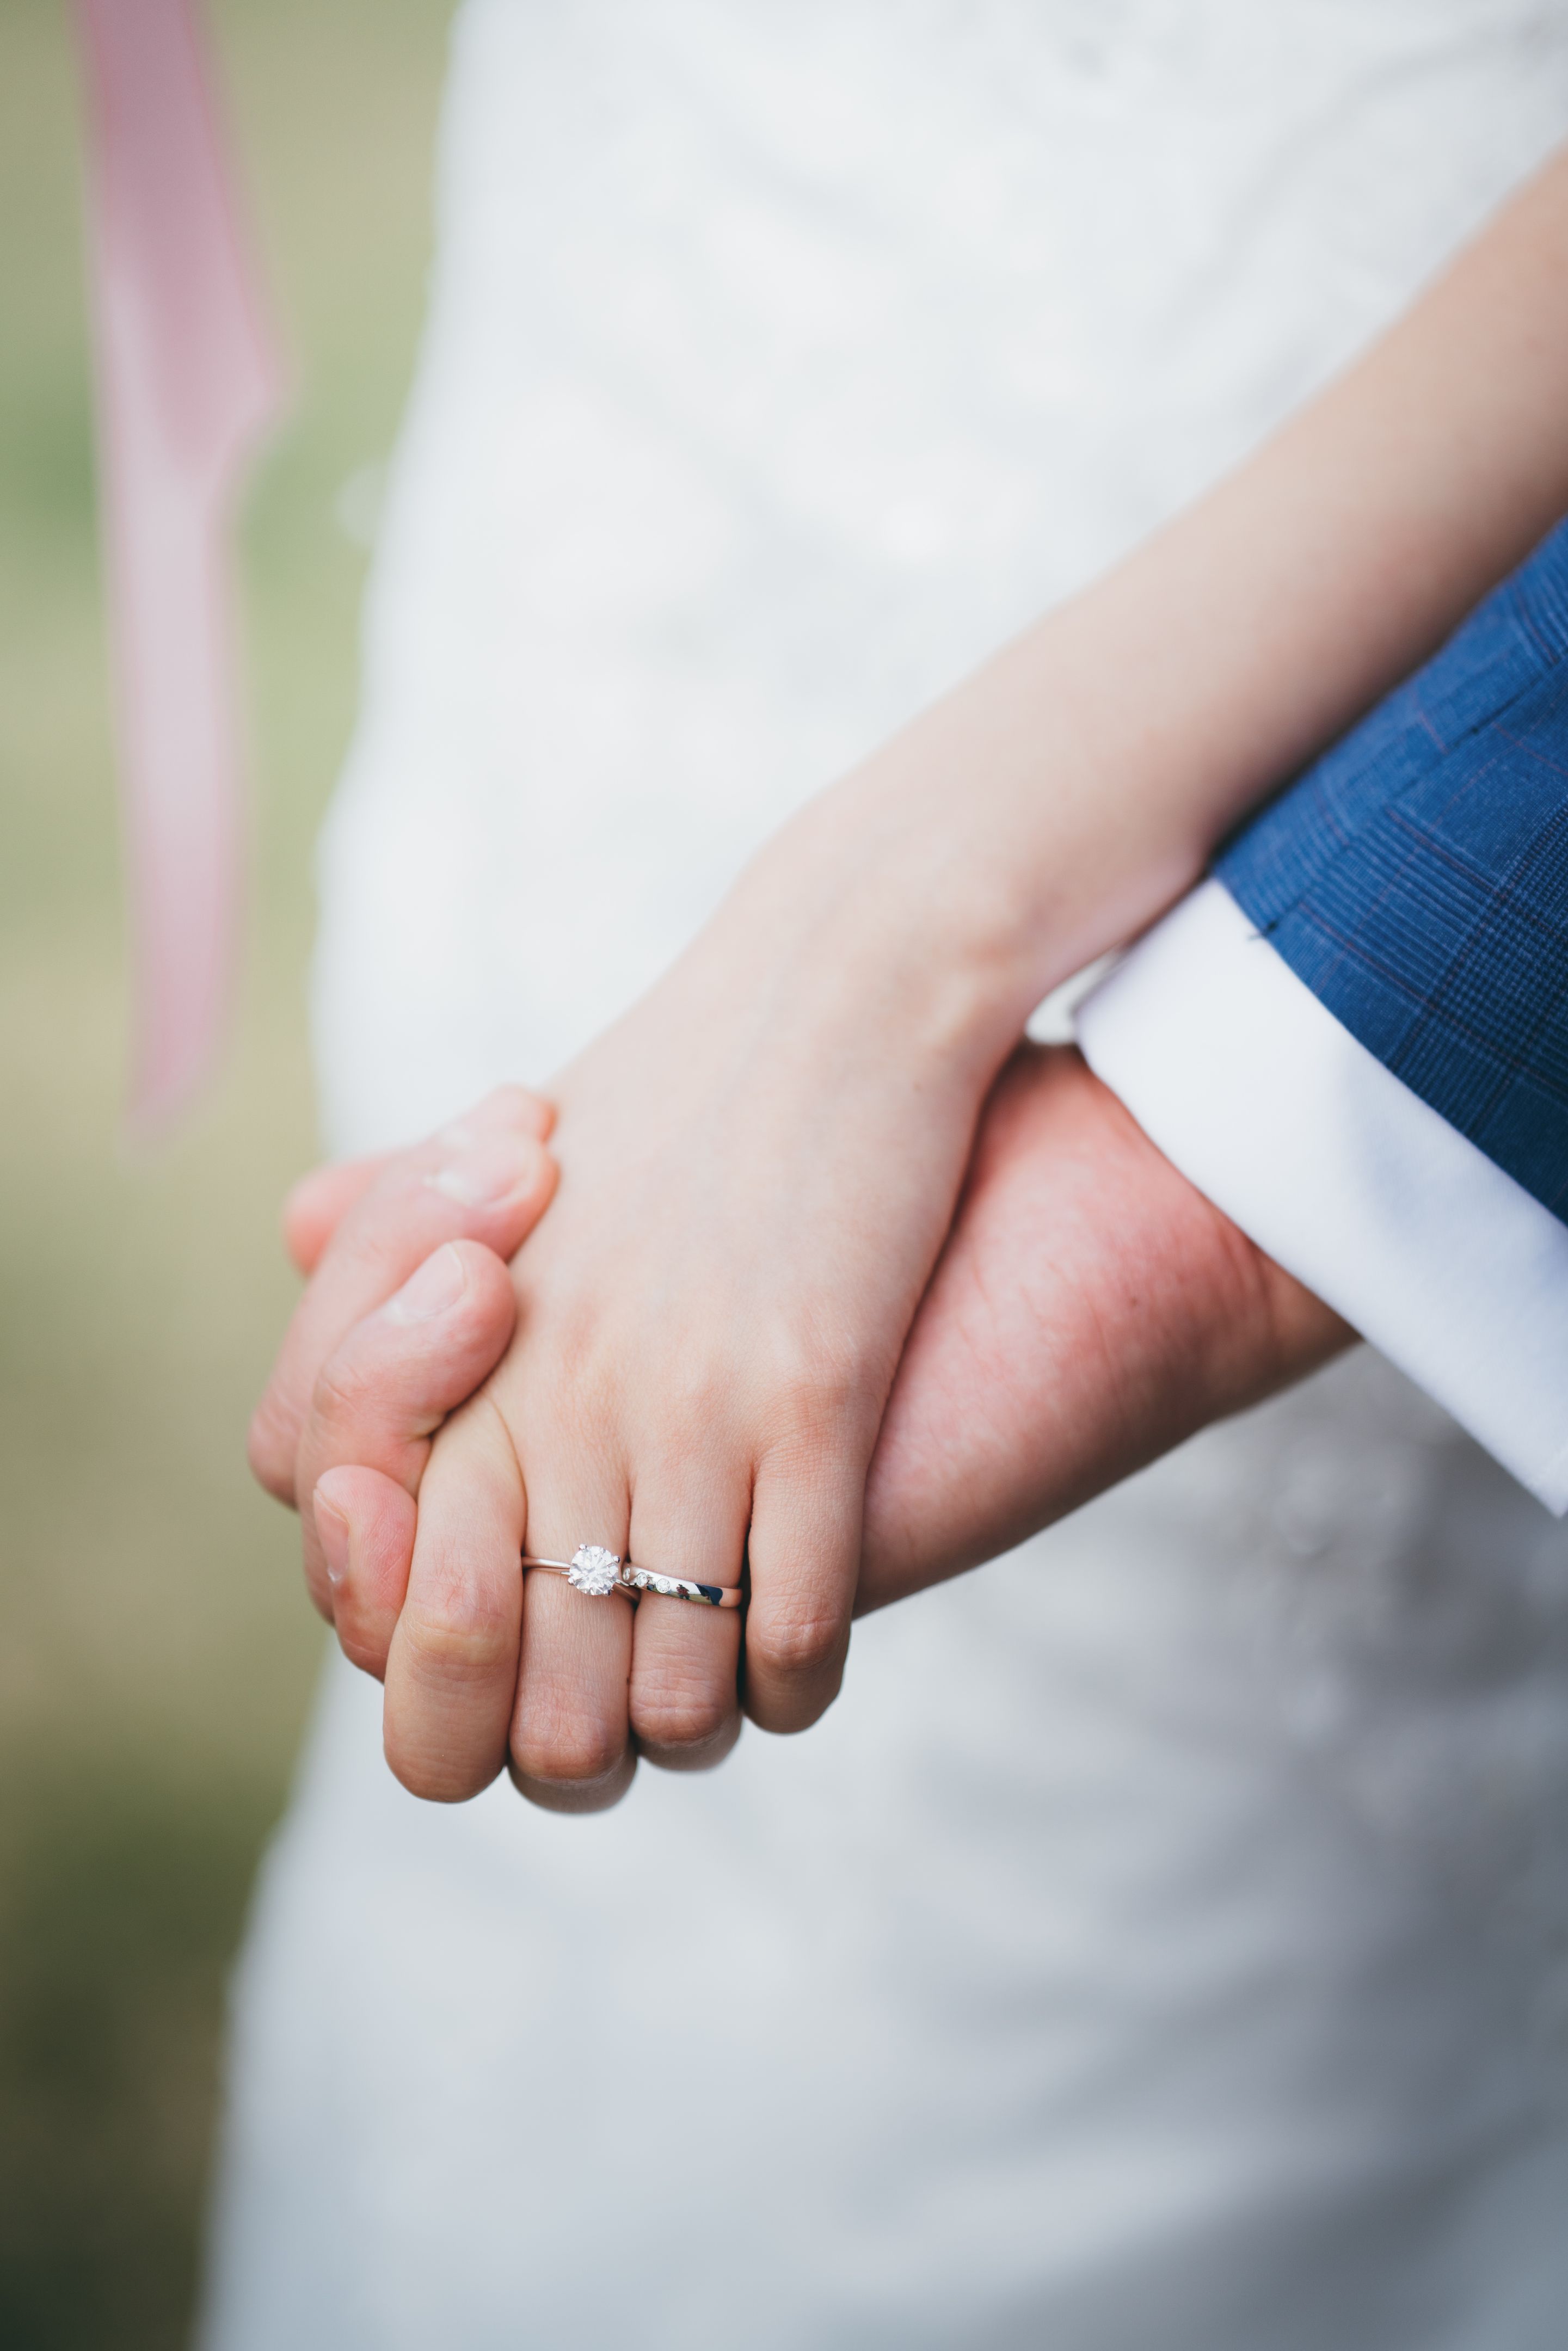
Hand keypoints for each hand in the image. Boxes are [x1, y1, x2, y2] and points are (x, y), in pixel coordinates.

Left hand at [265, 1047, 1347, 1709]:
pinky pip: (792, 1624)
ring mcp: (683, 1400)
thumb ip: (378, 1236)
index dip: (438, 1683)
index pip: (387, 1595)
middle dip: (565, 1748)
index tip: (510, 1659)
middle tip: (615, 1722)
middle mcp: (553, 1389)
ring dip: (688, 1721)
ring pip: (664, 1686)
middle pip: (517, 1686)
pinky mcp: (811, 1395)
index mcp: (460, 1346)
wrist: (840, 983)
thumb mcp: (490, 1152)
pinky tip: (797, 1662)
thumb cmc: (670, 1081)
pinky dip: (790, 1681)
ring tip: (711, 1694)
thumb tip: (293, 1249)